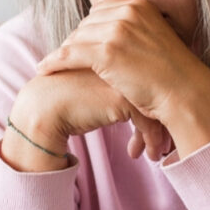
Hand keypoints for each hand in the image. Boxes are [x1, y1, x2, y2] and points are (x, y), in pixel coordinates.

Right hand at [3, 70, 170, 171]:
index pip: (150, 80)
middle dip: (162, 121)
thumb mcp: (96, 86)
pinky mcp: (122, 97)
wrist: (44, 106)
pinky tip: (141, 154)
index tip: (158, 128)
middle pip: (157, 93)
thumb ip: (117, 87)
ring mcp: (125, 78)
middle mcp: (126, 63)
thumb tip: (142, 108)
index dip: (156, 106)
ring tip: (156, 152)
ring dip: (157, 134)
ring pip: (156, 106)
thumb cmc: (67, 98)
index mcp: (121, 55)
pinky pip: (147, 121)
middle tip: (164, 143)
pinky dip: (149, 140)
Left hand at [36, 0, 195, 120]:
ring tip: (52, 64)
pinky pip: (70, 54)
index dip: (89, 28)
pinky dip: (55, 62)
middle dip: (76, 41)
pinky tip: (44, 69)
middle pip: (86, 23)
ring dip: (63, 52)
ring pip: (76, 38)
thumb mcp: (156, 41)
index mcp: (140, 6)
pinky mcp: (106, 52)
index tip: (81, 43)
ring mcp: (117, 30)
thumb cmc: (173, 75)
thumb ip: (136, 32)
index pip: (101, 10)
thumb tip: (112, 38)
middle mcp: (128, 11)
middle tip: (64, 57)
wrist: (185, 93)